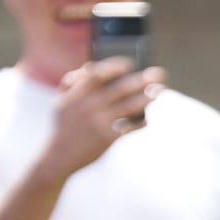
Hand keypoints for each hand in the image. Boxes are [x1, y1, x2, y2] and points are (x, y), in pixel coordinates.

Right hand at [42, 59, 162, 179]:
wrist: (59, 156)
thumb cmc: (64, 125)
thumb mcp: (61, 101)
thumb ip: (72, 81)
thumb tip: (91, 65)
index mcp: (77, 94)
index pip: (98, 74)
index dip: (115, 66)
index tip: (130, 63)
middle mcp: (89, 106)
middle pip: (120, 89)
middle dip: (142, 80)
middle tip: (160, 74)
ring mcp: (99, 123)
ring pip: (128, 107)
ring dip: (146, 98)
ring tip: (159, 91)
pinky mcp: (107, 139)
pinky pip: (129, 128)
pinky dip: (140, 123)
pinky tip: (147, 119)